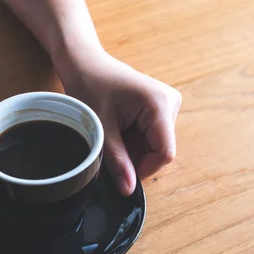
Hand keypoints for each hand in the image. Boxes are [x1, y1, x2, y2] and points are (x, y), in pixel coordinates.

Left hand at [60, 52, 181, 195]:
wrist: (84, 62)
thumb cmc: (89, 86)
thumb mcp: (101, 128)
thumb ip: (117, 161)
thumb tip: (129, 190)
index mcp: (160, 104)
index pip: (164, 153)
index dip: (143, 168)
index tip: (120, 171)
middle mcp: (170, 103)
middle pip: (159, 151)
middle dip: (135, 157)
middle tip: (108, 145)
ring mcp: (167, 105)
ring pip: (154, 146)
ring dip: (132, 149)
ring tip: (111, 133)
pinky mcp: (159, 108)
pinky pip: (150, 137)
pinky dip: (132, 141)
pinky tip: (117, 129)